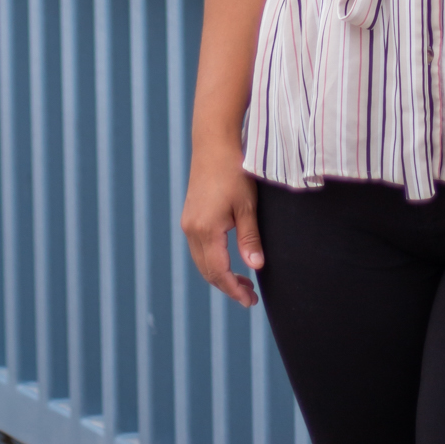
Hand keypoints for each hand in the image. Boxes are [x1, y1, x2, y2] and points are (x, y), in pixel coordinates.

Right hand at [181, 143, 264, 307]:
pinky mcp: (190, 215)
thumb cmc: (234, 171)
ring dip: (220, 274)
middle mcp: (192, 230)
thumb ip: (250, 239)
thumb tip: (256, 268)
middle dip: (228, 286)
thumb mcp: (247, 205)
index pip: (219, 272)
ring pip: (202, 261)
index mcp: (206, 230)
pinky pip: (199, 248)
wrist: (214, 142)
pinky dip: (213, 260)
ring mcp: (188, 222)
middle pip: (208, 271)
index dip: (234, 290)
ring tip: (243, 281)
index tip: (251, 301)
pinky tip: (228, 259)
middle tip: (250, 295)